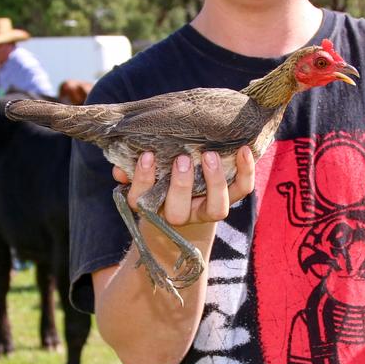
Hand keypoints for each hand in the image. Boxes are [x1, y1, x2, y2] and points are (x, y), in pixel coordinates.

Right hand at [112, 147, 256, 226]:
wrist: (190, 198)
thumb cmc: (161, 178)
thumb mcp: (144, 176)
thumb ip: (130, 170)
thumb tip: (119, 168)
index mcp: (154, 206)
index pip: (141, 200)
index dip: (143, 180)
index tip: (147, 156)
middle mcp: (180, 214)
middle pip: (178, 212)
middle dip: (180, 185)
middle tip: (183, 158)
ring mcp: (207, 210)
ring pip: (216, 208)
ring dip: (214, 182)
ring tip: (210, 155)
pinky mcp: (230, 199)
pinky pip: (241, 190)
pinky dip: (245, 171)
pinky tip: (243, 150)